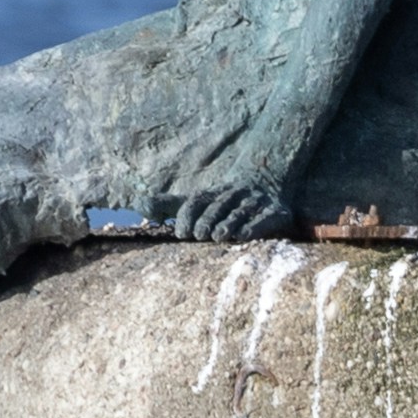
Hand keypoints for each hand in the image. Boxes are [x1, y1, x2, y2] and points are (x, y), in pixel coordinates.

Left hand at [154, 180, 293, 241]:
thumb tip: (140, 207)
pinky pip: (265, 218)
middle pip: (218, 206)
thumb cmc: (225, 199)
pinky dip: (255, 227)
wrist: (268, 180)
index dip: (189, 215)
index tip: (182, 233)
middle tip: (199, 236)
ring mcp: (256, 202)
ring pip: (240, 212)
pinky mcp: (276, 211)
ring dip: (229, 224)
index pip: (197, 201)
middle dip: (208, 220)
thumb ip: (170, 204)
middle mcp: (234, 194)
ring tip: (219, 237)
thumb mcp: (198, 199)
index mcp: (213, 192)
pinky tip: (244, 236)